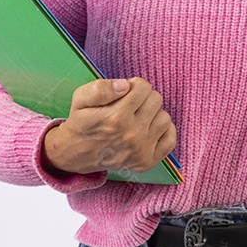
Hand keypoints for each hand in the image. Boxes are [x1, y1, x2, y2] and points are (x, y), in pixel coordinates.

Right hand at [42, 77, 176, 174]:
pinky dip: (163, 132)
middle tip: (130, 106)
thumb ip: (101, 88)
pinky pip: (170, 139)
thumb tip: (126, 85)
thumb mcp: (81, 98)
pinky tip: (148, 130)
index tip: (125, 93)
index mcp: (116, 117)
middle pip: (156, 99)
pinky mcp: (147, 161)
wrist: (76, 154)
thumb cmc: (82, 122)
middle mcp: (131, 135)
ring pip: (165, 117)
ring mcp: (141, 150)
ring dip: (152, 114)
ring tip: (137, 118)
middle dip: (143, 98)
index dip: (134, 85)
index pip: (144, 86)